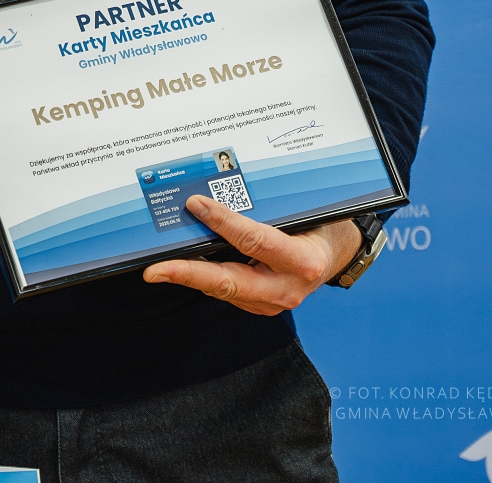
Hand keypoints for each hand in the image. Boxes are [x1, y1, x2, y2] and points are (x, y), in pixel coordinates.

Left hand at [143, 195, 362, 314]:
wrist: (336, 255)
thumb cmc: (319, 228)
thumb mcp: (306, 214)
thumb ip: (270, 209)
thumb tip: (226, 188)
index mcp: (303, 261)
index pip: (255, 241)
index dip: (223, 222)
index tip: (196, 205)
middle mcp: (286, 288)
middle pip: (229, 281)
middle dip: (188, 275)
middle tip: (155, 270)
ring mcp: (271, 302)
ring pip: (222, 288)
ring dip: (189, 275)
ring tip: (157, 265)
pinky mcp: (259, 304)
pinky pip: (225, 289)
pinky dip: (202, 277)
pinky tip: (180, 266)